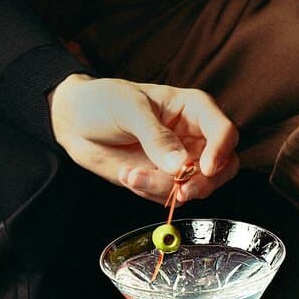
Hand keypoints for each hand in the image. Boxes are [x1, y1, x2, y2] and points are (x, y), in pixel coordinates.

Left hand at [48, 75, 238, 202]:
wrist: (74, 122)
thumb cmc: (103, 102)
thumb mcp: (128, 109)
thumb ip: (156, 137)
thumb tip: (180, 165)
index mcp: (194, 110)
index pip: (224, 131)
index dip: (220, 151)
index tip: (204, 168)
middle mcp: (195, 137)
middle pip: (224, 167)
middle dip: (202, 183)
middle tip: (180, 193)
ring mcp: (182, 161)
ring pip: (196, 187)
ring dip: (163, 189)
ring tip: (131, 175)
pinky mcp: (165, 180)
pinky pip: (171, 197)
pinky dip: (150, 192)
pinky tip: (128, 176)